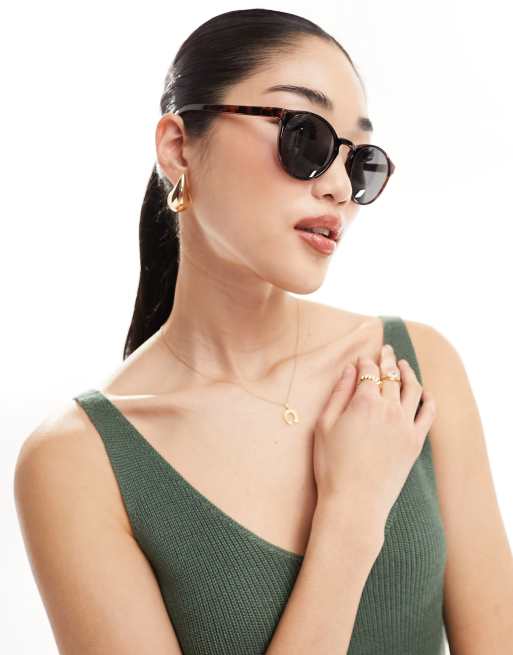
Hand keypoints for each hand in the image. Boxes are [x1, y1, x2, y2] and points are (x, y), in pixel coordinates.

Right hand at [312, 344, 435, 527]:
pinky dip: (428, 398)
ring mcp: (405, 424)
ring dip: (408, 372)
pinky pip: (428, 413)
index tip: (362, 358)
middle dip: (387, 359)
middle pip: (391, 375)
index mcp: (364, 401)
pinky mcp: (415, 441)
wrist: (354, 501)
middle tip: (386, 349)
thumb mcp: (324, 425)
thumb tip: (348, 370)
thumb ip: (338, 394)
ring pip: (412, 388)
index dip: (364, 361)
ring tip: (404, 364)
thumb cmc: (331, 465)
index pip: (368, 370)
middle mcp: (389, 408)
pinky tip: (424, 392)